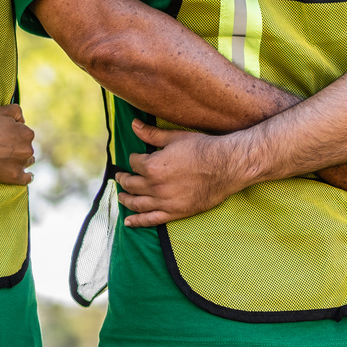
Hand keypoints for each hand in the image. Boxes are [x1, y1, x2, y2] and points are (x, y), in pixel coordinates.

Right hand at [0, 104, 35, 184]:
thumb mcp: (1, 111)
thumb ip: (17, 110)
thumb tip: (23, 120)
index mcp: (27, 133)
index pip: (25, 133)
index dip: (15, 133)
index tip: (5, 135)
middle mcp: (28, 149)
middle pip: (27, 147)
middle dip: (20, 146)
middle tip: (5, 147)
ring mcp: (22, 164)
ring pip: (28, 161)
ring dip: (23, 160)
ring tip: (11, 159)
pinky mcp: (15, 176)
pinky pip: (27, 178)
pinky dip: (27, 176)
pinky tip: (28, 175)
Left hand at [115, 120, 254, 225]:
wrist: (226, 166)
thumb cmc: (202, 149)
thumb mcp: (174, 138)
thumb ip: (151, 134)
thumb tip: (133, 125)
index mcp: (152, 166)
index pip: (134, 163)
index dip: (134, 159)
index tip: (136, 158)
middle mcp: (155, 186)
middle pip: (131, 184)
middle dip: (123, 180)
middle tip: (120, 177)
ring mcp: (165, 202)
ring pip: (137, 203)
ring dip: (125, 199)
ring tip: (121, 196)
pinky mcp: (176, 213)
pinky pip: (151, 220)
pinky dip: (137, 221)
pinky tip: (128, 221)